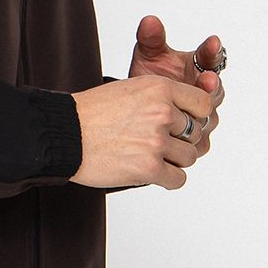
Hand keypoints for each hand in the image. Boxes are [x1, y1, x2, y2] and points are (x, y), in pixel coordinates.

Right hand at [72, 15, 225, 190]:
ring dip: (174, 161)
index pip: (202, 104)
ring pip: (189, 157)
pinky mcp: (148, 168)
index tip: (182, 124)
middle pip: (195, 133)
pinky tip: (153, 173)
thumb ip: (160, 99)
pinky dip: (168, 179)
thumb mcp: (129, 89)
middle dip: (180, 141)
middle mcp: (162, 112)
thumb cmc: (91, 113)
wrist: (64, 134)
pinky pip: (178, 179)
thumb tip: (186, 116)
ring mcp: (156, 141)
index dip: (196, 116)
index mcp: (159, 88)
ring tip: (153, 158)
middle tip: (158, 144)